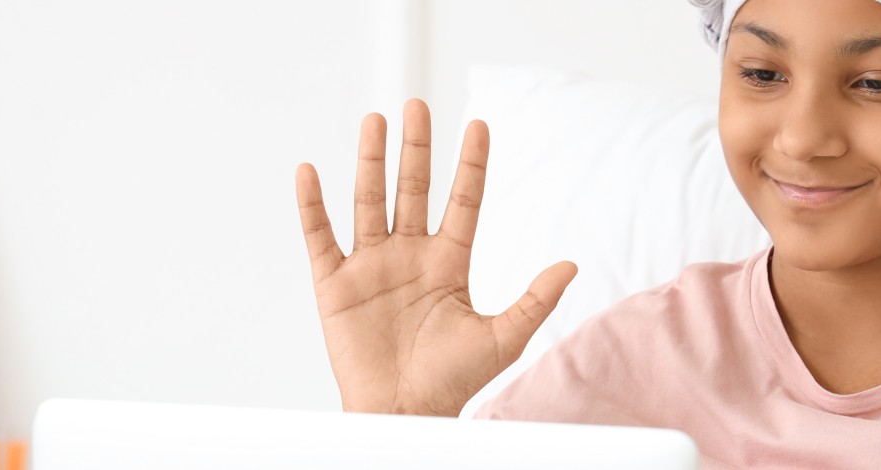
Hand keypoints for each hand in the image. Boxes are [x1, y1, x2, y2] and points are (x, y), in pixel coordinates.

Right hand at [295, 99, 576, 415]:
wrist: (405, 414)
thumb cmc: (452, 382)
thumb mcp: (503, 338)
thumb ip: (536, 299)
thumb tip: (571, 264)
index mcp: (449, 263)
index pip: (462, 202)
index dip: (470, 165)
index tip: (478, 125)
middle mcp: (410, 256)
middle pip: (414, 190)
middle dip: (416, 148)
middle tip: (416, 105)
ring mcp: (371, 266)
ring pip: (369, 201)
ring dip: (371, 161)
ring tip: (375, 120)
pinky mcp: (335, 284)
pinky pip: (320, 236)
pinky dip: (312, 205)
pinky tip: (309, 172)